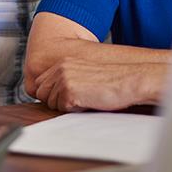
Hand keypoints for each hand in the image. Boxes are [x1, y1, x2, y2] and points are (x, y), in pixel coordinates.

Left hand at [32, 58, 165, 111]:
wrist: (130, 81)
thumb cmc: (112, 81)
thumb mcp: (84, 75)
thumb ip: (65, 80)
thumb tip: (50, 96)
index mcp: (63, 63)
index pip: (40, 84)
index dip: (51, 95)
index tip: (66, 98)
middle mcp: (60, 68)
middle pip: (41, 93)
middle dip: (56, 101)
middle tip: (77, 100)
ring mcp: (63, 79)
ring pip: (51, 103)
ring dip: (67, 106)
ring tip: (86, 99)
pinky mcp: (69, 90)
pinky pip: (62, 108)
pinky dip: (75, 109)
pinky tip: (89, 101)